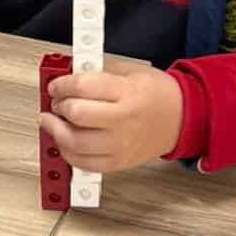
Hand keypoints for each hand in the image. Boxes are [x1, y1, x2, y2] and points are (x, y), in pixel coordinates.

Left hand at [42, 68, 184, 174]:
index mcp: (128, 92)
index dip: (61, 85)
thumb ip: (98, 74)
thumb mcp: (131, 72)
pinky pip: (84, 163)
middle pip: (76, 114)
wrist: (182, 119)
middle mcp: (124, 120)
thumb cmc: (157, 95)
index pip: (82, 87)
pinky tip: (66, 142)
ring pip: (74, 143)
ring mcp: (121, 145)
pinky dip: (68, 153)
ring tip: (53, 123)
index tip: (56, 86)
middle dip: (58, 106)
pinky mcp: (118, 163)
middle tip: (57, 103)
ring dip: (56, 131)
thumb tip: (67, 80)